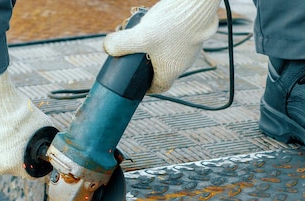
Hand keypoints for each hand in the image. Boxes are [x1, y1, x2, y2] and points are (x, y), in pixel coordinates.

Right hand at [0, 71, 54, 177]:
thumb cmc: (19, 115)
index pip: (30, 171)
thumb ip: (46, 143)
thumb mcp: (43, 129)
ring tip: (8, 130)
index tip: (36, 153)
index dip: (36, 162)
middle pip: (14, 164)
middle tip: (22, 138)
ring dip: (4, 148)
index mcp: (16, 166)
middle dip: (19, 153)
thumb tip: (52, 146)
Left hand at [103, 0, 220, 93]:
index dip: (146, 87)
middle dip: (147, 65)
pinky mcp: (193, 36)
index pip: (158, 88)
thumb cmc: (172, 26)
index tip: (137, 83)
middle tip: (136, 55)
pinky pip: (177, 42)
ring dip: (156, 50)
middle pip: (162, 70)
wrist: (197, 8)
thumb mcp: (140, 37)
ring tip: (144, 36)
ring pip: (170, 55)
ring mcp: (189, 50)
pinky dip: (167, 38)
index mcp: (170, 72)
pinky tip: (159, 25)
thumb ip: (120, 45)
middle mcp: (182, 65)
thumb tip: (107, 48)